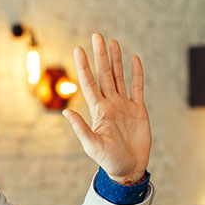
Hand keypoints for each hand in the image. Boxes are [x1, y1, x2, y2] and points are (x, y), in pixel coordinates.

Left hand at [63, 33, 151, 183]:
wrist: (128, 168)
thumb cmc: (109, 160)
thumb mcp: (92, 145)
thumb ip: (81, 128)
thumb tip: (66, 112)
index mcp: (98, 111)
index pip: (90, 83)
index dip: (84, 66)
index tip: (78, 49)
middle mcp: (110, 104)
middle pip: (105, 74)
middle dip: (100, 55)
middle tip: (97, 36)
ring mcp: (124, 105)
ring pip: (119, 77)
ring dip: (116, 60)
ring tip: (112, 42)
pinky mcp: (138, 110)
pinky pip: (137, 88)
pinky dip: (136, 73)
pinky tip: (134, 59)